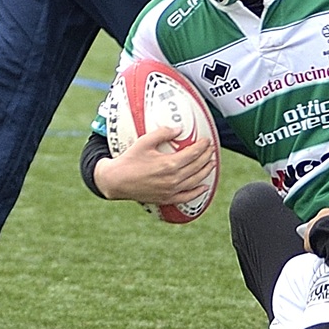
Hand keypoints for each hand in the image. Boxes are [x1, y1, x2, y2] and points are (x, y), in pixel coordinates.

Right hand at [95, 125, 217, 205]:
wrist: (116, 181)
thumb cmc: (129, 160)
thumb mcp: (144, 142)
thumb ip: (162, 133)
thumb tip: (178, 129)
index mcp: (169, 164)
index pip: (193, 154)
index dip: (202, 146)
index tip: (207, 141)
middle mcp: (173, 179)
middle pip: (197, 166)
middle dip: (206, 156)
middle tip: (211, 149)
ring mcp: (171, 190)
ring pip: (195, 181)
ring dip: (206, 171)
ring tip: (211, 163)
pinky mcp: (166, 199)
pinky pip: (187, 197)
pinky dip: (198, 192)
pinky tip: (204, 187)